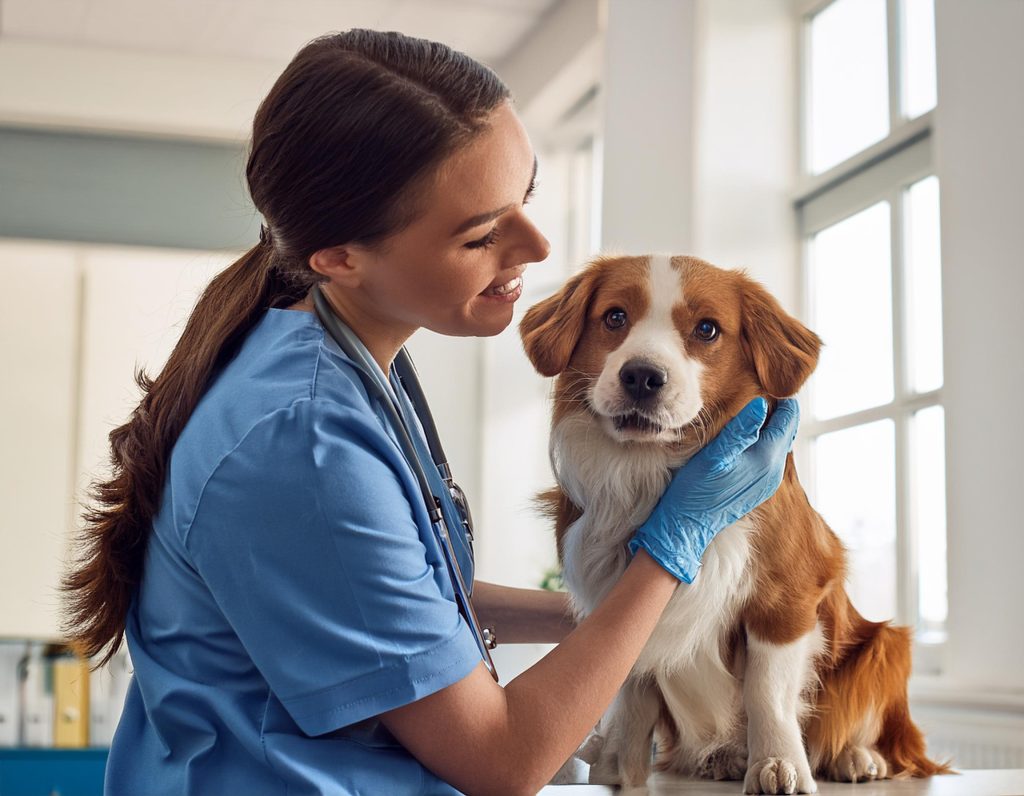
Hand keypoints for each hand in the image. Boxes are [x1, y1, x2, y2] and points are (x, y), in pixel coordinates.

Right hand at [628, 398, 799, 582]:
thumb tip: (761, 404)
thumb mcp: (715, 455)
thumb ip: (739, 429)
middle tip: (770, 390)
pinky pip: (770, 458)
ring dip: (773, 427)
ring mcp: (767, 483)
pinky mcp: (758, 489)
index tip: (775, 383)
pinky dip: (766, 442)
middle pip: (786, 433)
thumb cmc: (695, 489)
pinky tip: (751, 436)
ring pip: (778, 445)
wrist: (688, 525)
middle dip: (781, 412)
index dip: (784, 401)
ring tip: (761, 408)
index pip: (786, 422)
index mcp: (767, 459)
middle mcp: (773, 472)